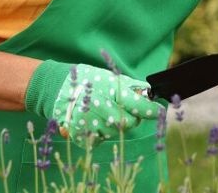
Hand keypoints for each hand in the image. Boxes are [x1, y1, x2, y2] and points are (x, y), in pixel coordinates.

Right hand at [25, 61, 162, 144]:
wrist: (58, 89)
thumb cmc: (87, 80)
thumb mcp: (110, 77)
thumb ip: (130, 86)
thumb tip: (148, 92)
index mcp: (112, 93)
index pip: (140, 107)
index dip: (152, 110)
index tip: (159, 111)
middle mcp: (102, 110)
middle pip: (130, 123)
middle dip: (131, 117)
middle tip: (122, 109)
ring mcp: (92, 125)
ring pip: (116, 133)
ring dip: (114, 125)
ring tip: (102, 112)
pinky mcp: (82, 136)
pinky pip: (100, 139)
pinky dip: (100, 132)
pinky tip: (93, 121)